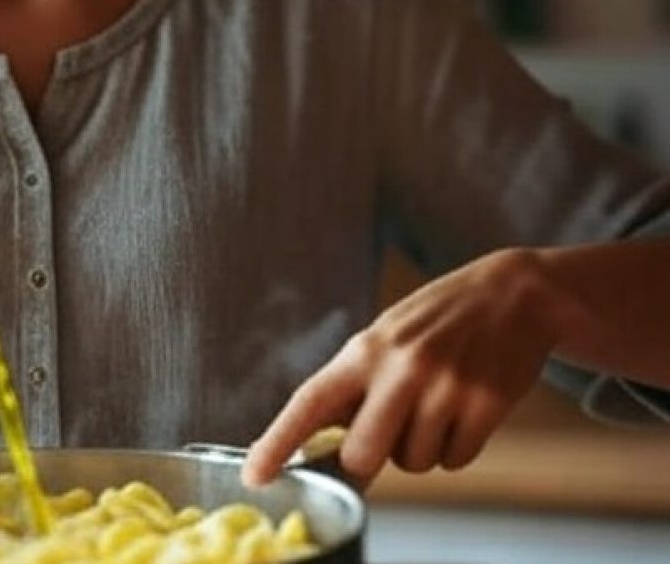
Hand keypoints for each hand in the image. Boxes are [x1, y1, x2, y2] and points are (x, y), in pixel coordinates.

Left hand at [242, 248, 571, 486]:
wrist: (515, 294)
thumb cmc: (435, 322)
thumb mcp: (384, 338)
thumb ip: (354, 386)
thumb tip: (319, 446)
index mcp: (364, 350)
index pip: (310, 403)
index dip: (278, 442)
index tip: (255, 476)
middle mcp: (401, 368)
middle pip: (363, 455)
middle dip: (372, 458)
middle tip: (391, 427)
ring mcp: (446, 387)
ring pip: (414, 463)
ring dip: (422, 447)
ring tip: (437, 401)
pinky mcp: (487, 404)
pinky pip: (456, 460)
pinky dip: (457, 446)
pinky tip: (465, 407)